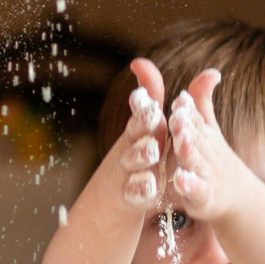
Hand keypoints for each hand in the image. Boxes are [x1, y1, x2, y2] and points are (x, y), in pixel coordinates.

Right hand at [108, 58, 171, 211]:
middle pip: (134, 135)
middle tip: (153, 115)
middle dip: (143, 125)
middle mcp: (131, 149)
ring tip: (152, 150)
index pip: (141, 116)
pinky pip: (133, 194)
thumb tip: (141, 61)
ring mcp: (126, 174)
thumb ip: (149, 95)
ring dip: (141, 155)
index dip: (144, 107)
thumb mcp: (145, 129)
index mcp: (139, 133)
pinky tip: (150, 188)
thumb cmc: (134, 158)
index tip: (146, 97)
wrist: (111, 202)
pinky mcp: (128, 199)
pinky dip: (140, 190)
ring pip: (132, 163)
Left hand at [164, 70, 264, 227]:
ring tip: (181, 141)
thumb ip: (203, 101)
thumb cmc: (216, 159)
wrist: (240, 198)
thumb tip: (212, 71)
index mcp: (202, 134)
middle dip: (186, 125)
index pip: (194, 117)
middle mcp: (204, 151)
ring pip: (195, 160)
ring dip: (189, 150)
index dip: (187, 109)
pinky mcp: (204, 197)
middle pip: (194, 136)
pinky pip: (196, 190)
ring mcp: (205, 173)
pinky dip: (189, 185)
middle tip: (177, 114)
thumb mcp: (209, 129)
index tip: (180, 98)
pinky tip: (180, 180)